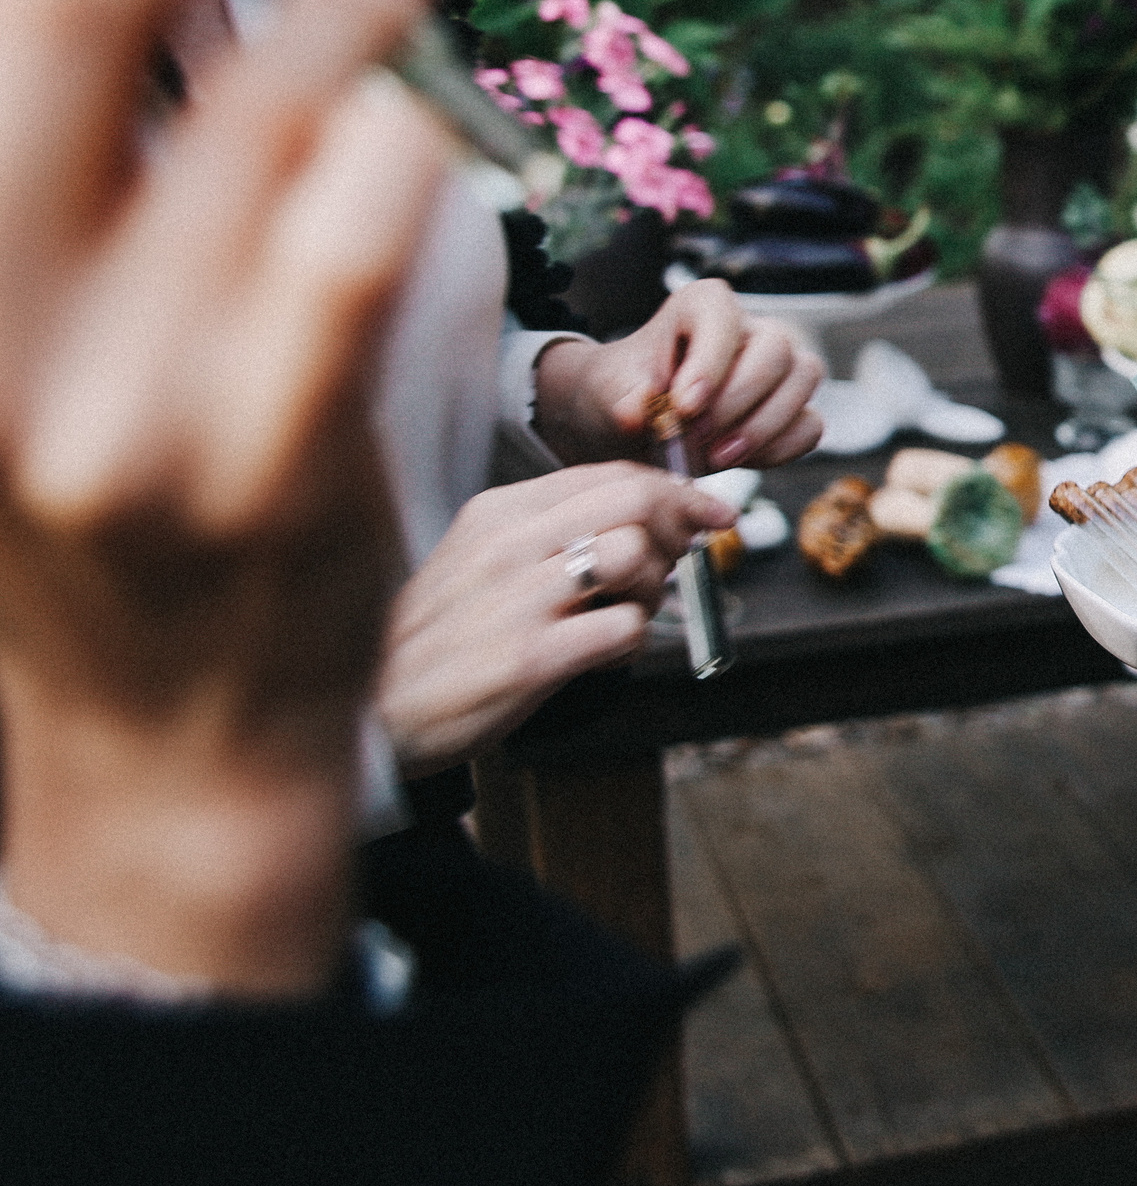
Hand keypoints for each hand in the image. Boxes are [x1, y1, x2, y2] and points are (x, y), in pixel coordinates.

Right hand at [0, 0, 445, 994]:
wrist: (148, 751)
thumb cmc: (87, 512)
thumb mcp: (20, 312)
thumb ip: (47, 121)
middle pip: (48, 21)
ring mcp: (112, 407)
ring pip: (224, 127)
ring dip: (322, 6)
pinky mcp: (261, 471)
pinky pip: (339, 260)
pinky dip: (381, 149)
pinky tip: (409, 112)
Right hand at [375, 462, 736, 773]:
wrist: (377, 710)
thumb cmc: (443, 637)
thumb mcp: (483, 562)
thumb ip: (554, 533)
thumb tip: (647, 517)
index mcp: (500, 513)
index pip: (611, 474)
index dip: (676, 490)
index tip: (710, 512)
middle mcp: (510, 544)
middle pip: (634, 501)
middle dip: (679, 528)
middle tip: (682, 561)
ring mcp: (520, 600)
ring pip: (636, 557)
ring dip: (654, 590)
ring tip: (625, 616)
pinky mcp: (531, 657)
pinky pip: (624, 629)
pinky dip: (632, 643)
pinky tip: (603, 656)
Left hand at [533, 280, 823, 469]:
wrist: (638, 424)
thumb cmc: (626, 393)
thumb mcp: (609, 393)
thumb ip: (623, 398)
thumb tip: (638, 411)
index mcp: (703, 304)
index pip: (723, 316)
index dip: (710, 362)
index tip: (683, 407)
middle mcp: (752, 328)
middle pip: (776, 349)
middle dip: (737, 402)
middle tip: (694, 439)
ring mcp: (780, 367)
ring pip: (803, 380)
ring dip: (762, 427)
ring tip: (715, 458)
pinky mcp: (793, 408)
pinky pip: (810, 425)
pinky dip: (779, 449)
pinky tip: (738, 461)